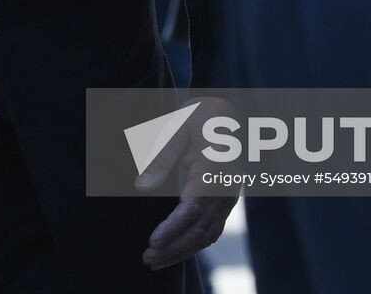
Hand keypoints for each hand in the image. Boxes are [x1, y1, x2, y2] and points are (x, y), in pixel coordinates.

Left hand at [135, 97, 239, 270]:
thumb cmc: (200, 116)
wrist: (228, 109)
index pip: (194, 209)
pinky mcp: (226, 200)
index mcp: (214, 171)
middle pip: (201, 230)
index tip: (153, 241)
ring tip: (156, 261)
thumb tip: (141, 187)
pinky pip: (212, 229)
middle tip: (147, 259)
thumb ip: (161, 158)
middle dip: (174, 248)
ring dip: (183, 250)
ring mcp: (229, 197)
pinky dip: (194, 244)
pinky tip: (176, 250)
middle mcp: (225, 189)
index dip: (173, 229)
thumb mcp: (177, 129)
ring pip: (208, 234)